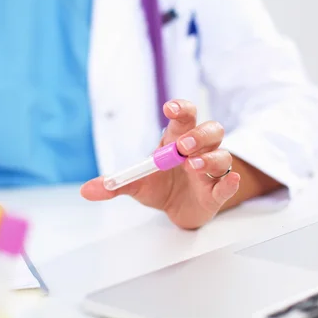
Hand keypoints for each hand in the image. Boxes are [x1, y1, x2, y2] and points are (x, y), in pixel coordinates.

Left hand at [80, 99, 240, 229]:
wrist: (175, 209)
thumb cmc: (159, 186)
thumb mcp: (135, 184)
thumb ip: (115, 184)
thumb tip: (86, 190)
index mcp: (177, 140)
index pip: (185, 117)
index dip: (181, 109)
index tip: (169, 108)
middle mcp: (199, 150)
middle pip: (210, 131)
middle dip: (199, 135)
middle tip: (183, 146)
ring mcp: (211, 171)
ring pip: (223, 156)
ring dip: (211, 158)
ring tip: (193, 166)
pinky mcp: (217, 193)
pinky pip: (229, 184)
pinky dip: (230, 182)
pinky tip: (228, 181)